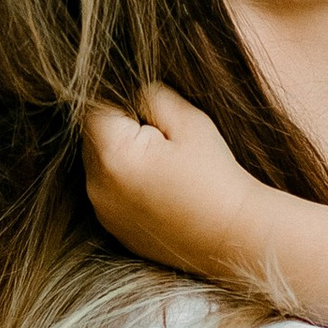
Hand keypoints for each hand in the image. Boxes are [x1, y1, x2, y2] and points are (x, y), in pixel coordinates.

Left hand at [82, 82, 264, 272]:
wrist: (234, 237)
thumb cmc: (216, 178)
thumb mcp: (189, 121)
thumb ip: (151, 95)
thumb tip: (130, 90)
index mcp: (113, 156)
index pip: (95, 107)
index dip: (124, 101)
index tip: (153, 113)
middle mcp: (97, 187)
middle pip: (93, 135)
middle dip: (120, 127)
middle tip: (164, 139)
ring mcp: (102, 211)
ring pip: (99, 162)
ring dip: (122, 154)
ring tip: (164, 166)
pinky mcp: (112, 228)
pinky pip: (109, 190)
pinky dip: (127, 181)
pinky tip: (161, 188)